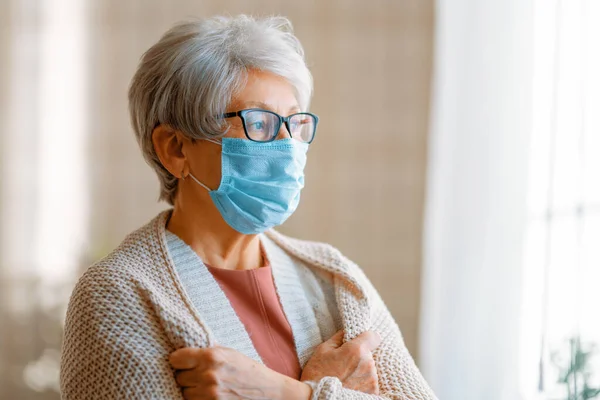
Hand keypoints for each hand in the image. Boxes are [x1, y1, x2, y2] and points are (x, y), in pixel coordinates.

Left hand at [169, 346, 310, 399]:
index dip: (178, 361)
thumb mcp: (229, 353)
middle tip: (197, 375)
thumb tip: (184, 353)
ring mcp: (210, 394)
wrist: (269, 392)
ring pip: (184, 393)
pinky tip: (207, 395)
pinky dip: (197, 399)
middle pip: (178, 377)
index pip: (176, 359)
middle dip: (186, 376)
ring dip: (191, 390)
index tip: (182, 362)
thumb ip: (207, 352)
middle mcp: (209, 375)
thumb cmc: (249, 370)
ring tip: (204, 386)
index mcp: (212, 356)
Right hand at [300, 330, 381, 393]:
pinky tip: (350, 385)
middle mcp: (368, 364)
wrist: (317, 398)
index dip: (366, 338)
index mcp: (357, 350)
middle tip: (344, 364)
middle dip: (359, 356)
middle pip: (369, 354)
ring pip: (369, 368)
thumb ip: (339, 337)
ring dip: (361, 370)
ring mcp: (372, 380)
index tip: (359, 342)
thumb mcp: (323, 350)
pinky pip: (370, 381)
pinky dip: (362, 382)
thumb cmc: (317, 374)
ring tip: (345, 376)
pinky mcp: (373, 392)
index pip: (374, 336)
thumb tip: (347, 332)